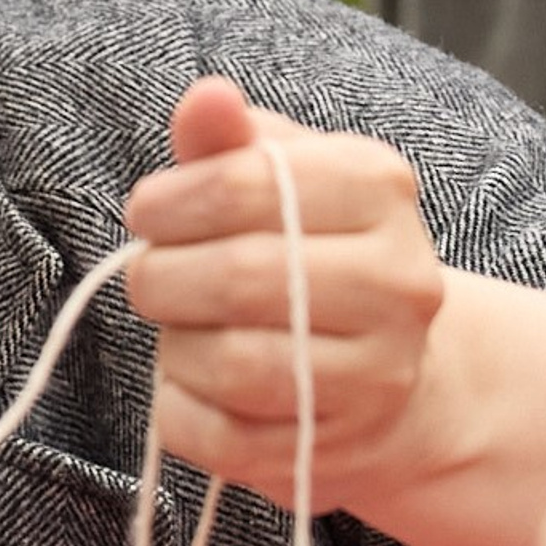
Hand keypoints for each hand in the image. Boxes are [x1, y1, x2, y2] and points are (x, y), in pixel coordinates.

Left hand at [124, 77, 445, 516]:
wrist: (390, 374)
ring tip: (181, 332)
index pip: (244, 183)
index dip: (168, 202)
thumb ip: (229, 142)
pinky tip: (188, 388)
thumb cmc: (308, 254)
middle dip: (162, 279)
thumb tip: (205, 98)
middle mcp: (398, 280)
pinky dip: (179, 412)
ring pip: (233, 364)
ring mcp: (378, 373)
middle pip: (235, 277)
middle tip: (150, 279)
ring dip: (175, 348)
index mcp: (378, 188)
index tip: (147, 215)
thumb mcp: (277, 180)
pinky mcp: (337, 447)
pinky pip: (223, 438)